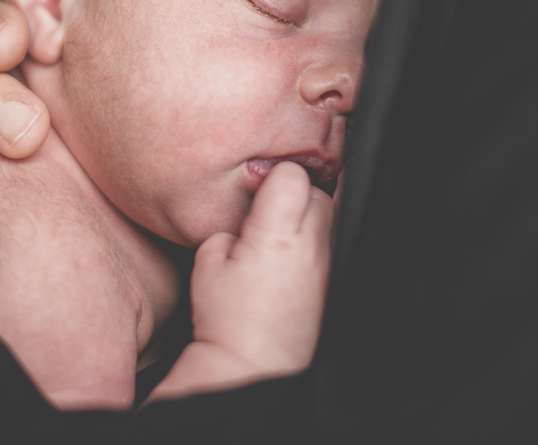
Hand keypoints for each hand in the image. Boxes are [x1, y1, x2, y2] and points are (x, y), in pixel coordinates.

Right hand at [148, 162, 333, 400]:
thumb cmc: (227, 317)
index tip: (255, 186)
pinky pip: (327, 238)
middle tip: (265, 208)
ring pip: (326, 212)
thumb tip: (245, 214)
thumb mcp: (207, 258)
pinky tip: (286, 251)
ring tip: (277, 229)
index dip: (271, 174)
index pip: (291, 174)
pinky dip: (310, 236)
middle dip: (292, 190)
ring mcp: (325, 260)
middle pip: (316, 188)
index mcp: (278, 232)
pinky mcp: (329, 278)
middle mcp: (310, 242)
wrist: (255, 363)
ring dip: (304, 211)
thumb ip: (228, 223)